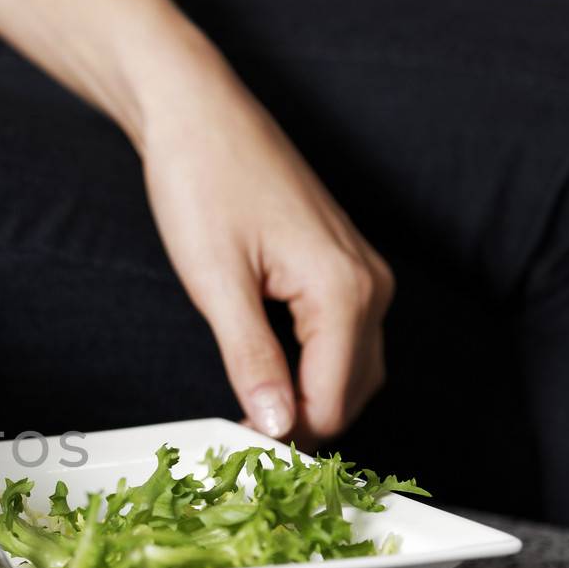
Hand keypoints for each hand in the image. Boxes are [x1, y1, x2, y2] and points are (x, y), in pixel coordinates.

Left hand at [138, 52, 393, 442]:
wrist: (198, 113)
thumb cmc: (203, 182)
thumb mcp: (216, 283)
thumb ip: (251, 359)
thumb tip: (275, 425)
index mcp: (344, 291)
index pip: (333, 403)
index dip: (288, 439)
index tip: (242, 454)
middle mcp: (370, 284)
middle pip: (351, 395)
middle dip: (303, 424)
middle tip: (240, 439)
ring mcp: (362, 273)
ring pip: (351, 370)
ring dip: (308, 397)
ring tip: (248, 407)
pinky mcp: (342, 266)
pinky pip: (341, 338)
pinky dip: (310, 366)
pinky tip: (265, 369)